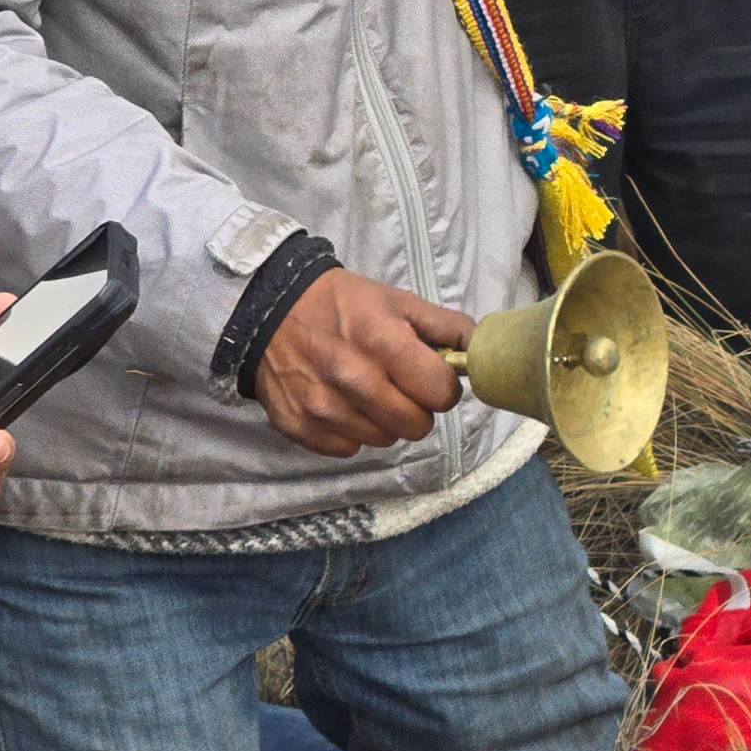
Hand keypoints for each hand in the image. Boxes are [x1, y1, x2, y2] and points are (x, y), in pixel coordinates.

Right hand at [254, 270, 474, 456]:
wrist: (269, 311)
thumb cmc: (342, 305)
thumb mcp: (397, 301)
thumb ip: (445, 326)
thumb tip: (481, 349)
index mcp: (382, 342)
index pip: (440, 394)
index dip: (442, 388)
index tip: (431, 379)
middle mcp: (352, 378)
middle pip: (415, 426)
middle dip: (417, 409)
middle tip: (401, 388)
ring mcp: (322, 406)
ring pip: (383, 440)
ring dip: (383, 422)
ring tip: (368, 393)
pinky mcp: (298, 425)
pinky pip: (347, 449)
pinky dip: (351, 433)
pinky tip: (342, 404)